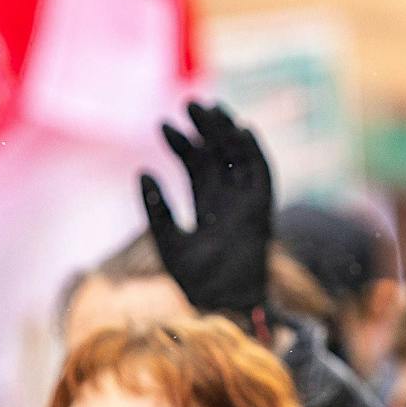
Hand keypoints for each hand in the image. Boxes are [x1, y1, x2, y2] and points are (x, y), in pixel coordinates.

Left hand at [140, 103, 273, 324]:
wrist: (224, 304)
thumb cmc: (196, 281)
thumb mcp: (167, 240)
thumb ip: (156, 208)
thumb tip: (142, 171)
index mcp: (208, 206)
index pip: (196, 164)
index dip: (181, 143)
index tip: (163, 125)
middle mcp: (229, 199)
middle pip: (219, 154)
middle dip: (205, 128)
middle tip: (190, 102)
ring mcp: (247, 203)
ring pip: (239, 158)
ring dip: (227, 132)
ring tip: (210, 108)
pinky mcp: (262, 210)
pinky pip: (263, 175)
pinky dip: (256, 153)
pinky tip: (243, 129)